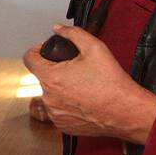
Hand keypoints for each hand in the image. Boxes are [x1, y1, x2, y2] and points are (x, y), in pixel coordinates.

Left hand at [22, 24, 155, 143]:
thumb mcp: (94, 47)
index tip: (45, 51)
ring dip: (60, 88)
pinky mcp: (63, 125)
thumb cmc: (112, 84)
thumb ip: (73, 33)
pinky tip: (82, 100)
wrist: (127, 111)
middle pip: (43, 77)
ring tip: (81, 86)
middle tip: (74, 69)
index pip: (29, 59)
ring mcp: (55, 114)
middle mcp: (49, 98)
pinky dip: (67, 105)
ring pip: (51, 94)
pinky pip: (58, 111)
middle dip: (55, 70)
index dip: (36, 50)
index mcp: (51, 78)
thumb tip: (58, 29)